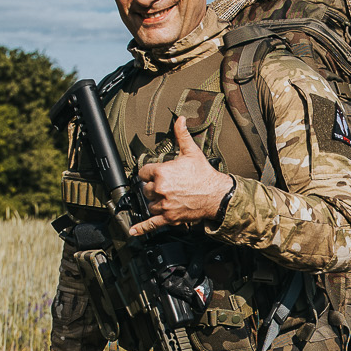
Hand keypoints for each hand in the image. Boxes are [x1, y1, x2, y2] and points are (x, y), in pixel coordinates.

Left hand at [131, 117, 233, 234]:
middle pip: (146, 188)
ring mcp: (164, 205)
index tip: (157, 173)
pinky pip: (151, 224)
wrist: (217, 195)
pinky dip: (141, 228)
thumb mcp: (192, 152)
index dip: (150, 172)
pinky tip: (133, 231)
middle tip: (168, 185)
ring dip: (155, 201)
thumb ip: (181, 135)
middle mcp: (160, 189)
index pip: (143, 172)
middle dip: (154, 187)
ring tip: (168, 197)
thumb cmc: (205, 174)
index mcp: (162, 172)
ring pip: (149, 203)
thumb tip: (179, 119)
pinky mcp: (169, 218)